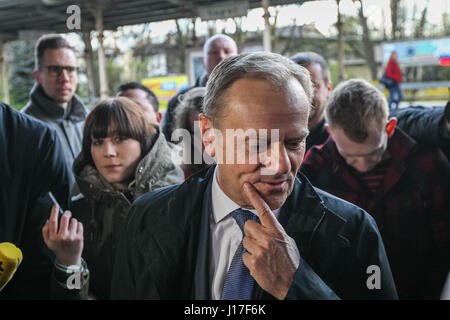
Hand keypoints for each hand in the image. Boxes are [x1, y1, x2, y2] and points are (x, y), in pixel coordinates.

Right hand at [42, 204, 83, 265]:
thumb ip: (46, 230)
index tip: (55, 206)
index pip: (53, 222)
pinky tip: (75, 231)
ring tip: (70, 227)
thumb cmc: (59, 248)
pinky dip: (78, 225)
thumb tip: (48, 219)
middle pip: (65, 218)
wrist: (68, 258)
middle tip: (67, 214)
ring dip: (72, 221)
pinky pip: (80, 224)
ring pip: (73, 220)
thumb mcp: (48, 241)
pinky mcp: (79, 237)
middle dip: (66, 213)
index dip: (54, 212)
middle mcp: (62, 237)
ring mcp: (71, 237)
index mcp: (53, 237)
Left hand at [241, 182, 299, 299]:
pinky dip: (250, 260)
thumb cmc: (291, 262)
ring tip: (263, 255)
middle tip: (260, 241)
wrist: (291, 283)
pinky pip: (244, 255)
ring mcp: (259, 251)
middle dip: (251, 232)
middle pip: (248, 225)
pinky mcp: (253, 263)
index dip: (255, 197)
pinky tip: (260, 264)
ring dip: (251, 247)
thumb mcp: (287, 241)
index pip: (264, 210)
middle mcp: (267, 239)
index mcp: (276, 231)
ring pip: (245, 241)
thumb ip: (275, 232)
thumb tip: (264, 226)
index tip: (246, 187)